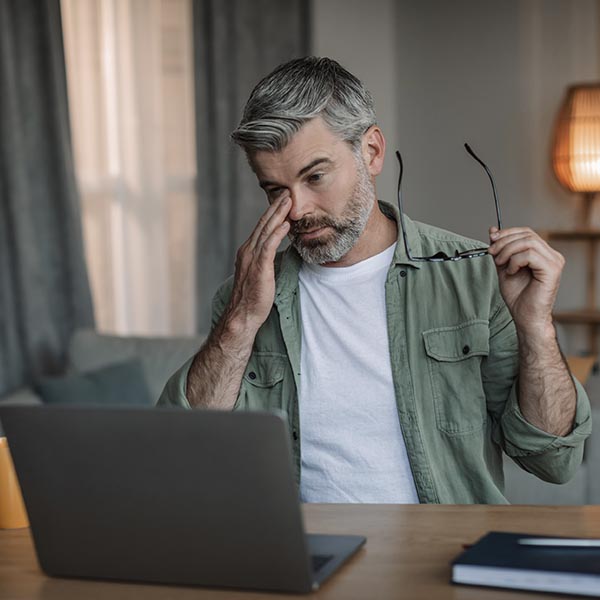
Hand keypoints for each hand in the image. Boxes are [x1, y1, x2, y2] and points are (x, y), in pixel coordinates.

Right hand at [224, 195, 290, 334]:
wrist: (243, 315)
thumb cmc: (252, 298)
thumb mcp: (260, 274)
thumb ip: (265, 260)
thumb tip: (276, 253)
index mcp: (248, 251)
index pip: (262, 227)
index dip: (272, 213)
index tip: (283, 200)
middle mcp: (248, 251)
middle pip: (264, 224)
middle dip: (275, 207)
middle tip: (287, 192)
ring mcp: (252, 258)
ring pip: (266, 231)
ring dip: (278, 215)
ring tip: (288, 201)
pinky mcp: (259, 267)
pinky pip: (268, 246)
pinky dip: (277, 234)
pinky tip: (286, 224)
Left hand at [488, 226, 564, 335]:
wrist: (525, 317)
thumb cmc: (518, 296)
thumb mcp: (503, 267)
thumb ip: (500, 250)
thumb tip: (493, 230)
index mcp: (543, 253)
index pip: (526, 232)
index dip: (507, 233)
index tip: (491, 240)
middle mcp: (552, 255)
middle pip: (527, 235)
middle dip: (504, 242)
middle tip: (492, 253)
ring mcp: (554, 262)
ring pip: (528, 243)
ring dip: (508, 251)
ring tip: (501, 265)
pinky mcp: (552, 270)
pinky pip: (530, 255)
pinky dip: (515, 261)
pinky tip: (512, 272)